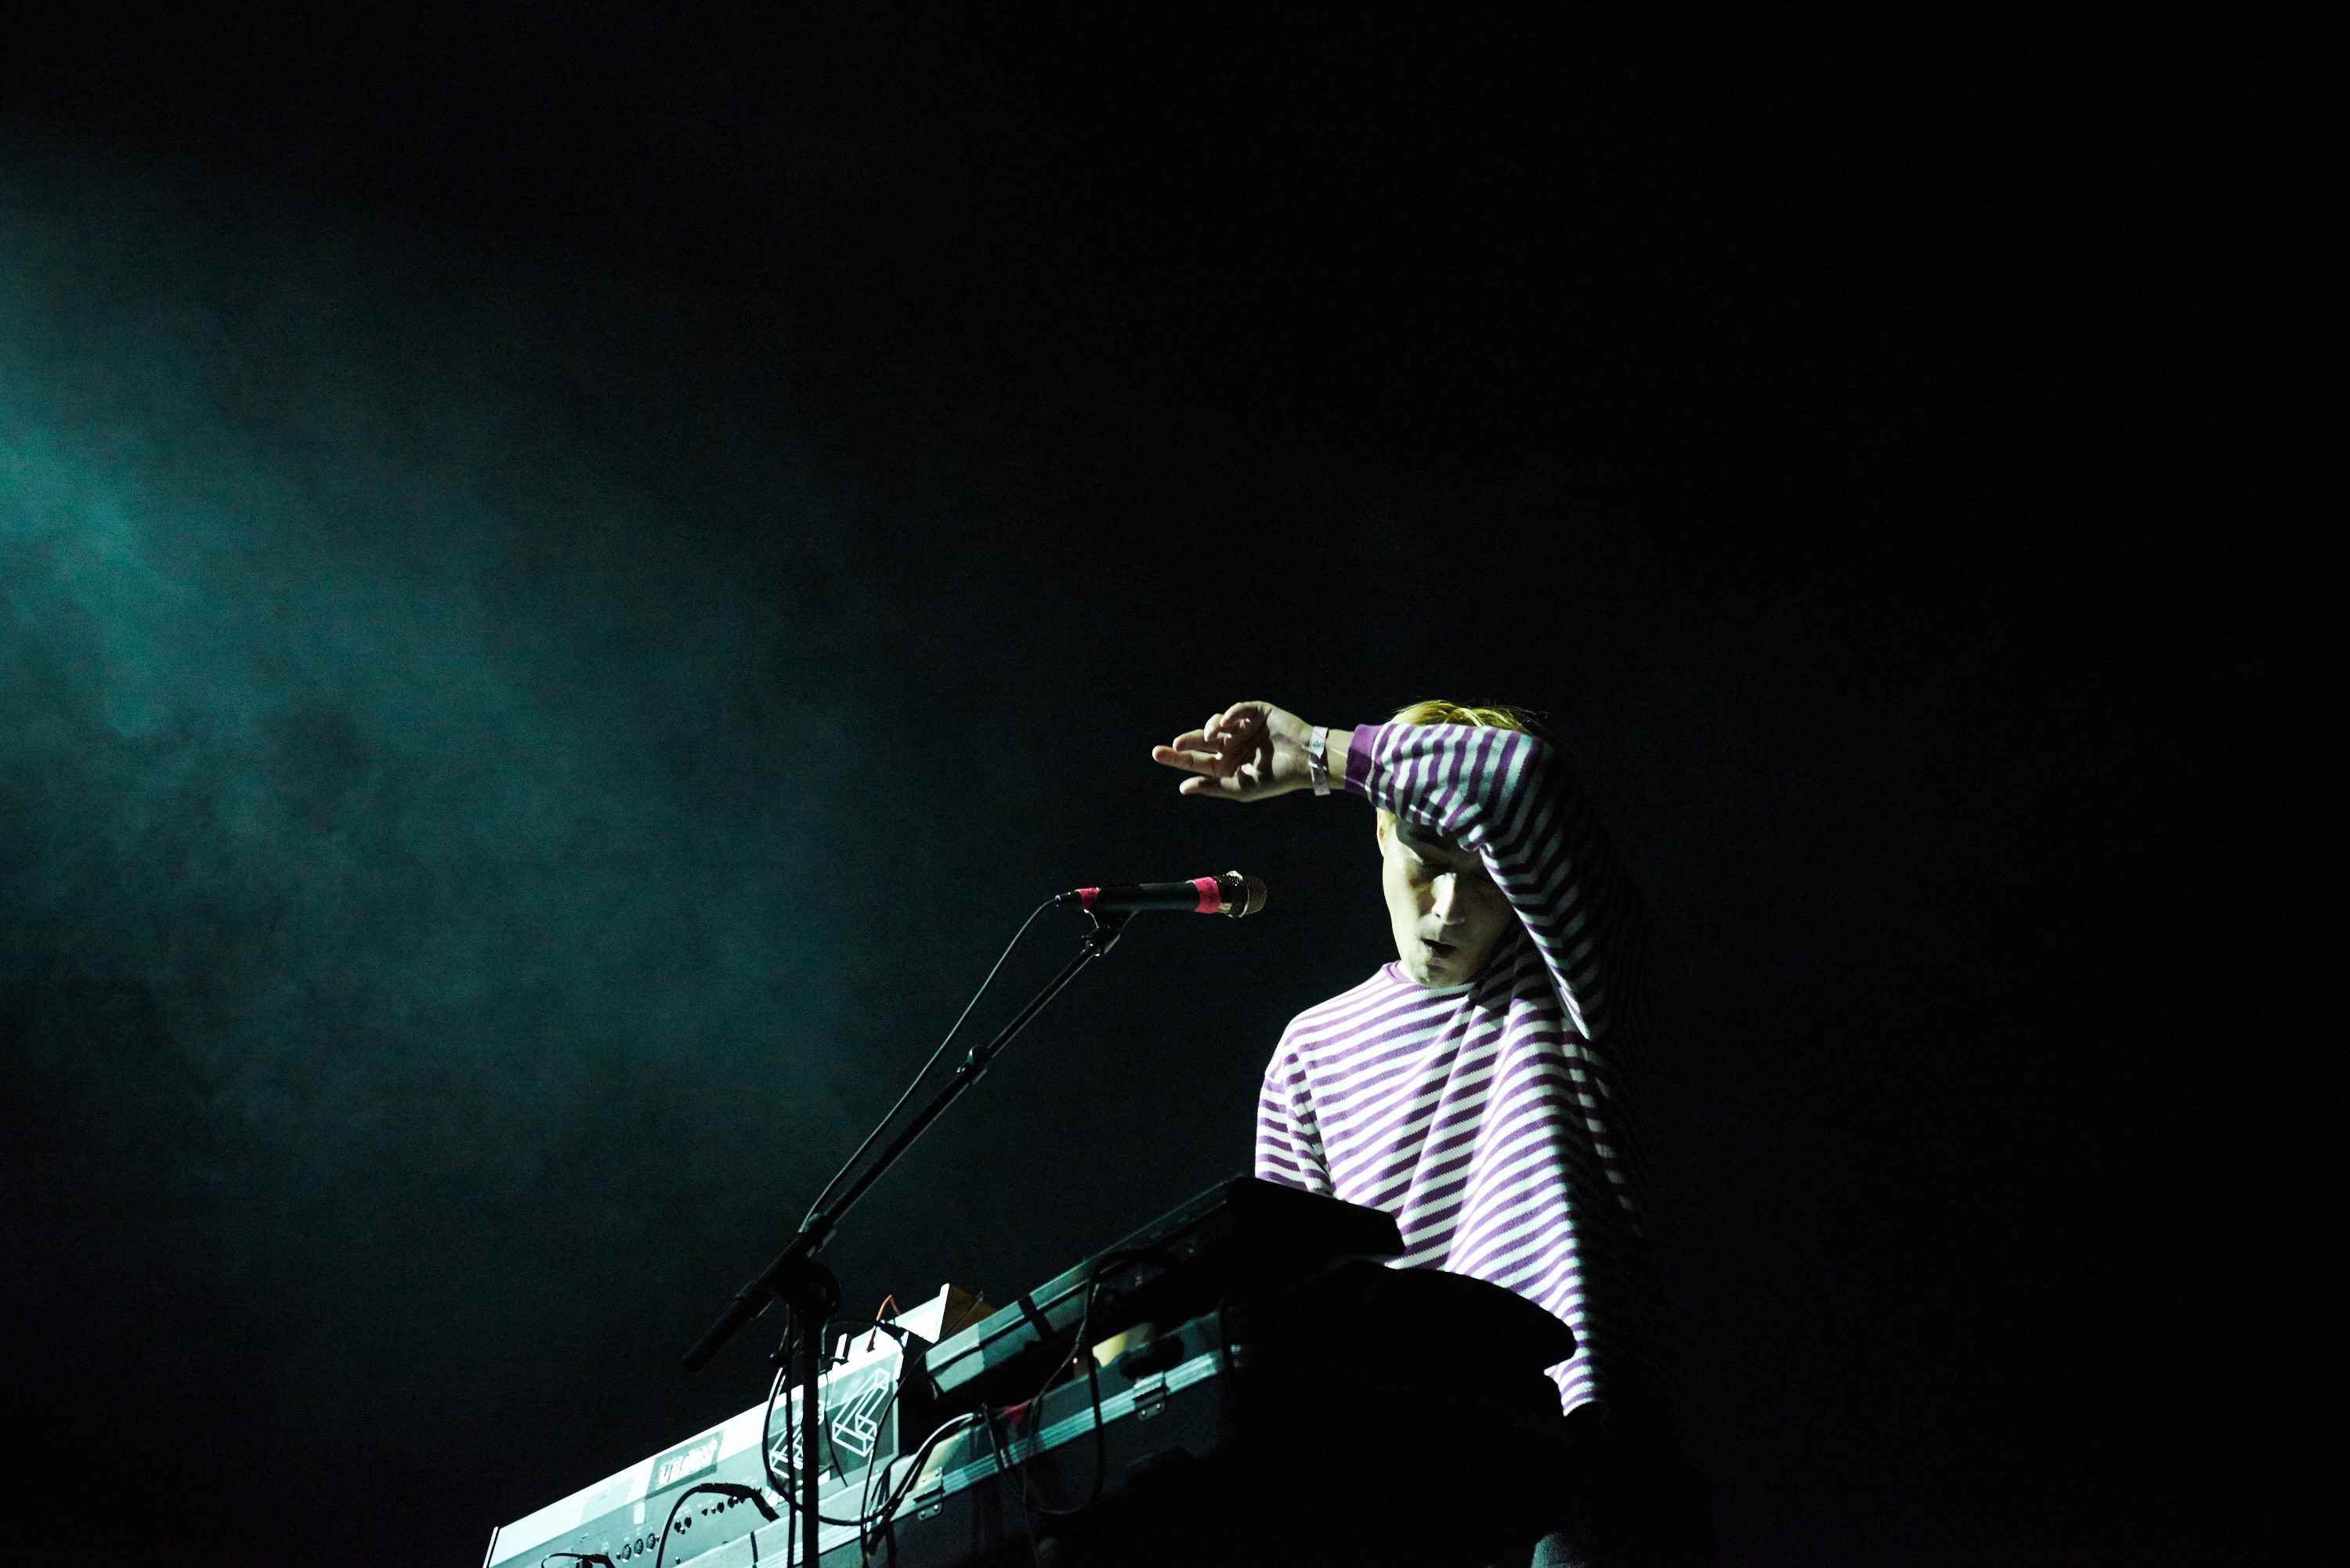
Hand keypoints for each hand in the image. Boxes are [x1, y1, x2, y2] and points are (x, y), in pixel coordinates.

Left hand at [1152, 702, 1334, 800]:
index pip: (1196, 761)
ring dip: (1211, 727)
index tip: (1158, 753)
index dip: (1176, 757)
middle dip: (1187, 741)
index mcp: (1227, 765)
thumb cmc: (1276, 779)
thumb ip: (1213, 787)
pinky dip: (1230, 714)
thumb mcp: (1240, 788)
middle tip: (1174, 745)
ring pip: (1216, 723)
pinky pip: (1238, 710)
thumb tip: (1183, 788)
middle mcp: (1232, 745)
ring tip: (1212, 735)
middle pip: (1201, 740)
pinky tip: (1225, 723)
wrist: (1307, 761)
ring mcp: (1243, 728)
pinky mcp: (1257, 713)